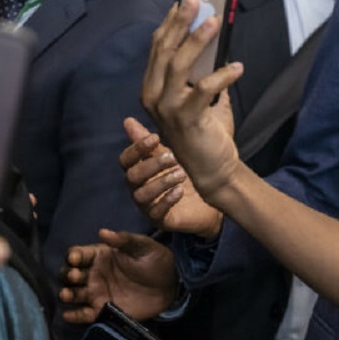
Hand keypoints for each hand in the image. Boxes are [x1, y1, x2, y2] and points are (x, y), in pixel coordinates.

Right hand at [59, 229, 177, 322]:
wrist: (170, 285)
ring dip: (67, 294)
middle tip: (75, 276)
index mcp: (101, 256)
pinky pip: (82, 315)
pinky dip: (73, 315)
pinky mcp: (102, 310)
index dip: (73, 256)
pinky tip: (69, 314)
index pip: (78, 254)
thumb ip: (124, 239)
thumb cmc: (156, 261)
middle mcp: (94, 274)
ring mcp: (96, 293)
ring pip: (73, 294)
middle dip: (68, 275)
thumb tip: (102, 232)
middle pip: (70, 274)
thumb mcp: (144, 246)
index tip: (75, 259)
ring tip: (67, 294)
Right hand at [120, 117, 223, 238]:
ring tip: (181, 174)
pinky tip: (180, 192)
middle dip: (151, 165)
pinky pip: (156, 214)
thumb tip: (128, 120)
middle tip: (173, 157)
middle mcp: (139, 187)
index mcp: (140, 169)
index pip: (126, 159)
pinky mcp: (160, 219)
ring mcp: (148, 205)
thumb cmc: (188, 171)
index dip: (136, 148)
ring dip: (160, 183)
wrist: (212, 197)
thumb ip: (151, 141)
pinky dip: (167, 201)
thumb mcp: (172, 152)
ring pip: (141, 196)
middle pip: (132, 176)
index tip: (155, 137)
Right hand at [141, 0, 243, 199]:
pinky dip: (222, 75)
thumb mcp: (199, 96)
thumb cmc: (206, 130)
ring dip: (198, 40)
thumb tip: (213, 38)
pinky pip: (203, 89)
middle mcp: (153, 97)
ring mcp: (166, 109)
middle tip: (196, 0)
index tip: (184, 2)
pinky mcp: (185, 120)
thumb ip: (201, 71)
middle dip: (180, 22)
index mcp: (152, 88)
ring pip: (179, 65)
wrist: (211, 169)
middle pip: (164, 50)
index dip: (170, 23)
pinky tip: (237, 67)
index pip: (157, 48)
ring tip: (215, 22)